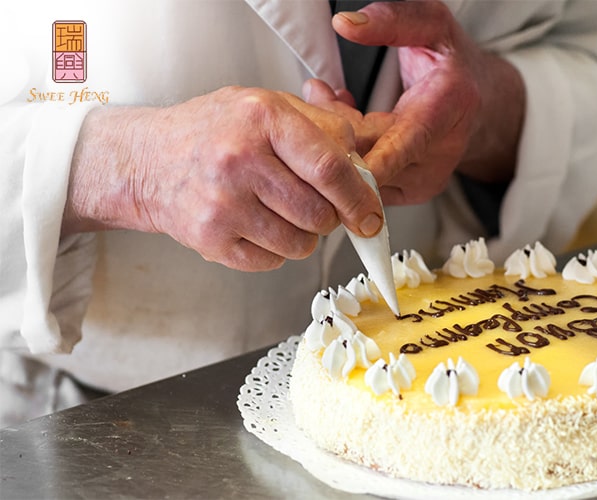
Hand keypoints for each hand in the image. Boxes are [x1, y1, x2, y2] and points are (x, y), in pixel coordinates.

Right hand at [63, 86, 384, 271]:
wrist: (145, 160)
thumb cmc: (213, 132)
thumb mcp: (266, 106)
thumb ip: (321, 126)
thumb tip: (363, 163)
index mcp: (262, 118)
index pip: (329, 166)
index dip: (360, 197)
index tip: (371, 215)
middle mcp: (241, 159)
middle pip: (319, 213)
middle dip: (331, 218)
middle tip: (318, 207)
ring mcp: (223, 203)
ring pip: (299, 244)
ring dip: (303, 236)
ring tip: (281, 213)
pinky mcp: (210, 238)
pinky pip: (271, 262)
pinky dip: (275, 251)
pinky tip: (257, 226)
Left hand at [332, 1, 524, 205]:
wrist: (481, 105)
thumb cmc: (453, 63)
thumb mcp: (432, 25)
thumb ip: (392, 19)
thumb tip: (345, 24)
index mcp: (449, 107)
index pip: (405, 141)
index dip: (369, 156)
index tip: (333, 155)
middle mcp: (442, 153)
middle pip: (370, 154)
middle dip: (332, 125)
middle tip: (317, 90)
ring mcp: (427, 180)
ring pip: (362, 172)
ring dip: (336, 141)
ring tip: (333, 101)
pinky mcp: (411, 193)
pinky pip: (365, 182)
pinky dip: (348, 158)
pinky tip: (349, 127)